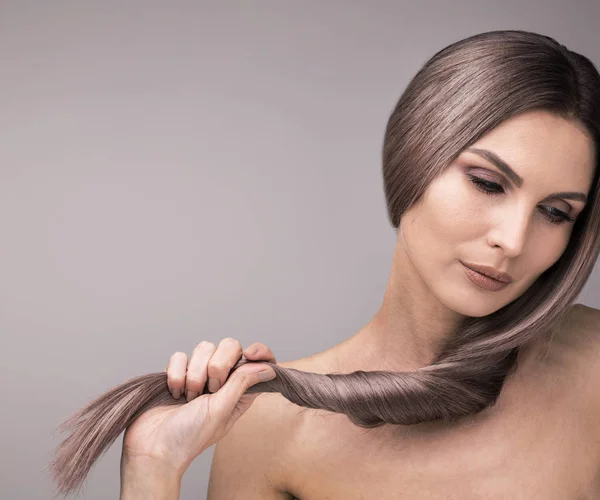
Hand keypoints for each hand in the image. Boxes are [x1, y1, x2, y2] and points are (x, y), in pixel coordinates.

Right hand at [121, 339, 276, 475]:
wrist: (153, 447)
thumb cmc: (189, 437)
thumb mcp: (221, 410)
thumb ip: (242, 383)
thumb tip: (269, 368)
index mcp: (239, 391)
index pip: (257, 361)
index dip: (258, 352)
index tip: (249, 353)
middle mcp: (221, 380)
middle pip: (229, 346)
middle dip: (218, 365)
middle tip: (210, 390)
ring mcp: (198, 375)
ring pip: (204, 348)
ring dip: (194, 374)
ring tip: (189, 397)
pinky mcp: (176, 372)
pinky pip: (179, 356)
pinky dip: (176, 374)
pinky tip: (174, 393)